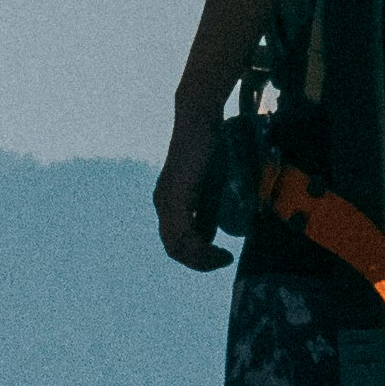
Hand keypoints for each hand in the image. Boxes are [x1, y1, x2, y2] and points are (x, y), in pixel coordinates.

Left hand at [154, 100, 231, 271]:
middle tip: (222, 261)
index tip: (222, 258)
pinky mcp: (174, 196)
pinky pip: (181, 233)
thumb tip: (208, 241)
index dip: (198, 257)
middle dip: (199, 262)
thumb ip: (206, 216)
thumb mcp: (210, 190)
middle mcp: (162, 205)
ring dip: (200, 258)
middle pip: (174, 248)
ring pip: (176, 245)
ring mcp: (166, 201)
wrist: (200, 123)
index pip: (176, 242)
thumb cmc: (209, 151)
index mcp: (168, 205)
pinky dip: (199, 246)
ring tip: (221, 258)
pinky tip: (216, 248)